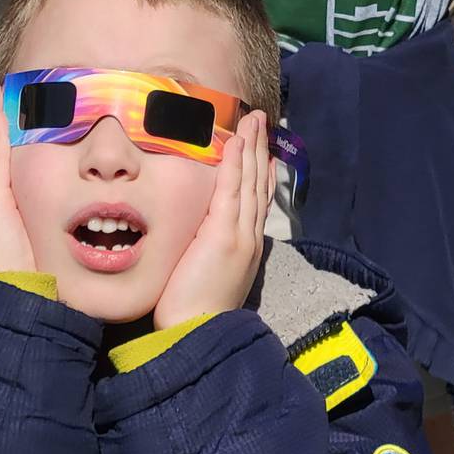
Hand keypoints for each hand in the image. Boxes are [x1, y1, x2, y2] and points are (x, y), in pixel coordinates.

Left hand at [153, 112, 270, 328]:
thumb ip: (206, 248)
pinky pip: (233, 190)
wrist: (197, 333)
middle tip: (260, 122)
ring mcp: (241, 234)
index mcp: (246, 247)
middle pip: (258, 184)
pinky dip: (237, 164)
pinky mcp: (225, 234)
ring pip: (250, 181)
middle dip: (259, 150)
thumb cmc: (192, 311)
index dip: (260, 172)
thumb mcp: (204, 273)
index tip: (262, 150)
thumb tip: (198, 232)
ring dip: (251, 147)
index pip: (257, 201)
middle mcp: (249, 237)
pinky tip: (237, 142)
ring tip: (252, 120)